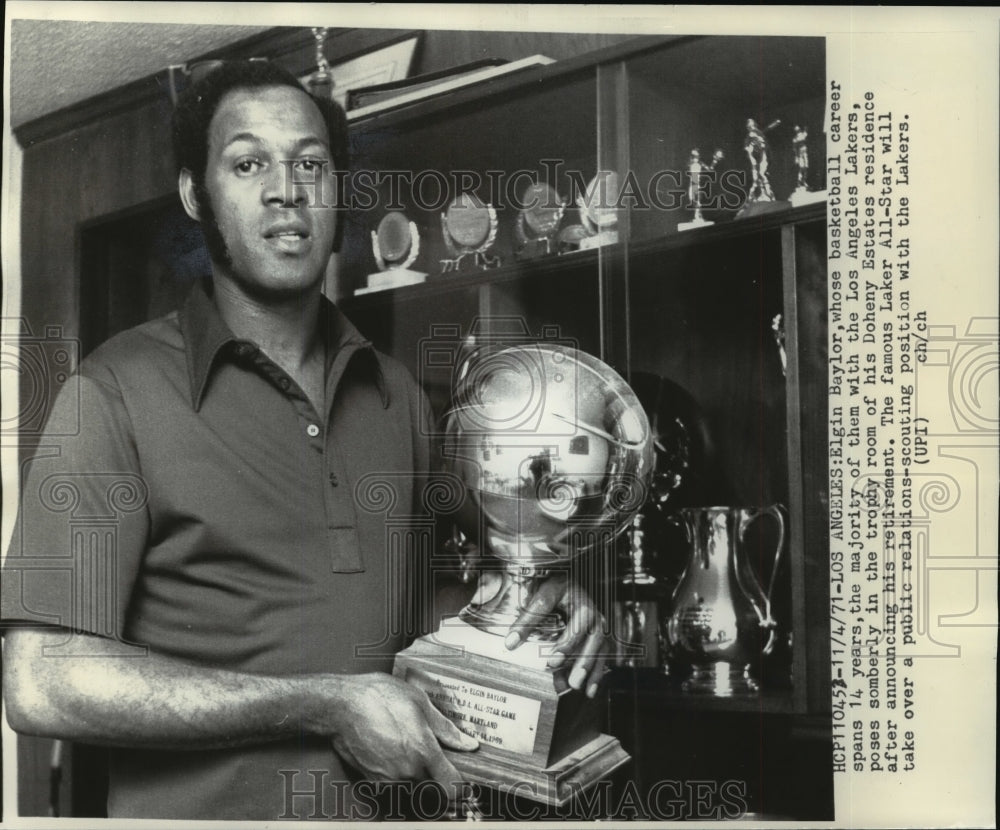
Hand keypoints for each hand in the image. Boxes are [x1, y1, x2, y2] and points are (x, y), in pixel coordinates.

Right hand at [324, 673, 477, 788]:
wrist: (341, 705)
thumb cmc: (378, 697)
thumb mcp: (419, 703)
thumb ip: (446, 729)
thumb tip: (468, 744)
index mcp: (423, 752)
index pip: (452, 787)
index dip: (460, 785)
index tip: (461, 778)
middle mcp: (407, 772)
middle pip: (434, 788)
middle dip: (437, 776)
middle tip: (432, 754)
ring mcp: (389, 779)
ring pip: (414, 787)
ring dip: (417, 775)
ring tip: (407, 746)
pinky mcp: (373, 781)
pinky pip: (395, 785)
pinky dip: (398, 775)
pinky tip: (392, 751)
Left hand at [487, 571, 610, 698]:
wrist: (570, 583)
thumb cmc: (556, 591)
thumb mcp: (541, 598)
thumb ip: (527, 621)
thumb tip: (511, 643)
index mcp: (577, 600)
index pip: (576, 624)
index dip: (564, 642)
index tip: (552, 662)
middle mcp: (592, 613)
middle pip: (592, 637)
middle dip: (581, 660)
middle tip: (571, 679)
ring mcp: (599, 626)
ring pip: (599, 648)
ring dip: (590, 669)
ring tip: (577, 686)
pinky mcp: (601, 637)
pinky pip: (603, 656)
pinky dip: (597, 674)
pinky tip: (589, 690)